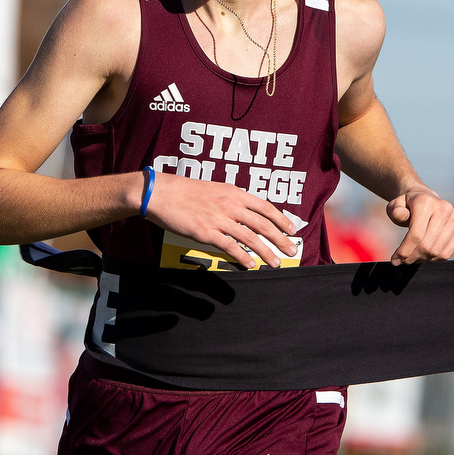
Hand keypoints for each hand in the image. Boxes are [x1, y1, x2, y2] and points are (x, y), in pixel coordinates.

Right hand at [143, 171, 297, 268]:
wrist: (161, 193)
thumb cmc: (185, 191)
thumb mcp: (214, 189)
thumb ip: (231, 199)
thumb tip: (246, 211)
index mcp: (234, 192)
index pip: (265, 207)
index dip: (281, 219)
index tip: (292, 230)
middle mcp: (230, 204)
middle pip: (263, 224)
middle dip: (280, 239)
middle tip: (291, 249)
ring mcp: (218, 218)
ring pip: (250, 237)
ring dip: (265, 252)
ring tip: (275, 263)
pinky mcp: (206, 232)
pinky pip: (229, 246)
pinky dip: (242, 256)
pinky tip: (250, 265)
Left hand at [386, 189, 453, 264]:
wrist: (425, 199)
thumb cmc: (407, 206)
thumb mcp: (395, 206)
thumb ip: (394, 211)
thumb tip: (401, 215)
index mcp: (426, 201)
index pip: (416, 234)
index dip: (405, 251)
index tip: (395, 260)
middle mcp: (444, 208)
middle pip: (426, 245)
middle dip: (412, 257)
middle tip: (402, 261)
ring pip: (437, 251)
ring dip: (422, 259)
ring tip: (412, 257)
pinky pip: (447, 253)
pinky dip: (434, 259)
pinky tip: (425, 256)